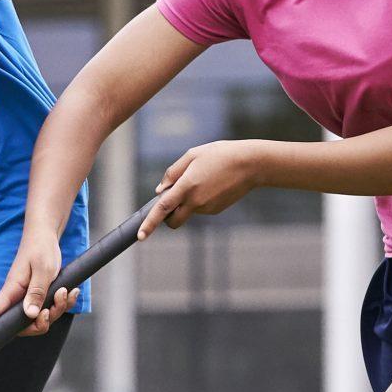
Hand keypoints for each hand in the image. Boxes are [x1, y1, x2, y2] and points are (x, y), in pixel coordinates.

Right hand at [0, 237, 75, 337]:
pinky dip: (64, 303)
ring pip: (41, 318)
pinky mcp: (40, 296)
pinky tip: (71, 292)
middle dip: (43, 322)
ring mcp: (29, 298)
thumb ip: (36, 292)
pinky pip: (51, 309)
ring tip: (66, 291)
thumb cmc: (40, 249)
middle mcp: (19, 297)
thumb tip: (30, 315)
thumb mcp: (42, 270)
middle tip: (53, 306)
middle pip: (25, 324)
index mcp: (13, 290)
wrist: (46, 236)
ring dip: (57, 309)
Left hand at [145, 140, 268, 232]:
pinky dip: (200, 200)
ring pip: (188, 211)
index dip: (150, 223)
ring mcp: (207, 208)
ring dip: (188, 201)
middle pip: (174, 221)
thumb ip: (173, 173)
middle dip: (167, 219)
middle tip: (170, 203)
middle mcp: (196, 201)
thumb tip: (160, 190)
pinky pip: (201, 208)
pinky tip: (212, 184)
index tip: (140, 236)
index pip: (163, 209)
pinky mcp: (216, 210)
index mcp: (187, 186)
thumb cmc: (220, 155)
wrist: (250, 165)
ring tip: (203, 178)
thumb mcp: (193, 155)